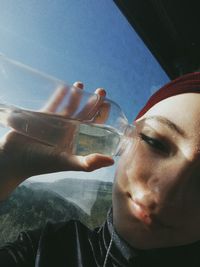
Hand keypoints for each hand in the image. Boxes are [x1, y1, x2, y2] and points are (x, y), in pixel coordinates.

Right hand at [0, 82, 113, 199]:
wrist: (12, 159)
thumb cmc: (40, 164)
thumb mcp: (66, 163)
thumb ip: (87, 163)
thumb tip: (111, 161)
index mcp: (76, 141)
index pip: (94, 126)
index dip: (102, 116)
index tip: (108, 104)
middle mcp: (68, 132)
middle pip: (85, 114)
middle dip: (94, 102)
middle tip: (101, 91)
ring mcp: (56, 124)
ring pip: (70, 106)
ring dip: (77, 96)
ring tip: (82, 84)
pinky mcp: (42, 117)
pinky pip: (53, 103)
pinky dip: (60, 95)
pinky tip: (66, 87)